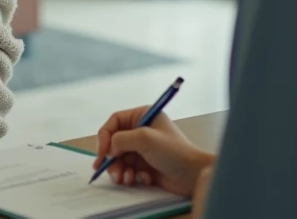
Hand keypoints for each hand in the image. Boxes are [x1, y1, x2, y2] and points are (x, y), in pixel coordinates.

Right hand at [93, 106, 215, 196]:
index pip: (114, 122)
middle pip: (114, 142)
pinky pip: (129, 169)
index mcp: (142, 116)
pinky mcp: (145, 165)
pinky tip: (142, 179)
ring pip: (119, 159)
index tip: (103, 154)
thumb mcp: (145, 138)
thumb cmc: (173, 151)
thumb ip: (121, 139)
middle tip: (112, 172)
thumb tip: (109, 149)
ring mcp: (143, 149)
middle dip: (112, 159)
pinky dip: (131, 176)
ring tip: (127, 179)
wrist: (193, 175)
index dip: (105, 136)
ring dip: (120, 170)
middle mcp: (141, 130)